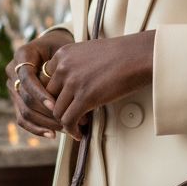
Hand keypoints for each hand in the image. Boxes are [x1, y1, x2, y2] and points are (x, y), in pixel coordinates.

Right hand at [7, 28, 74, 139]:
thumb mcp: (63, 49)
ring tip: (66, 128)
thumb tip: (71, 89)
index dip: (40, 93)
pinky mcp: (17, 101)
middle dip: (47, 112)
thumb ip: (62, 65)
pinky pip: (22, 119)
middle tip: (68, 120)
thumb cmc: (63, 47)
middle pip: (25, 98)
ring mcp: (13, 87)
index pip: (26, 78)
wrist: (54, 47)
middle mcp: (13, 71)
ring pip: (24, 111)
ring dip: (45, 122)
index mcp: (22, 55)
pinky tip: (52, 134)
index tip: (56, 105)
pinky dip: (37, 128)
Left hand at [41, 31, 155, 139]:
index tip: (66, 102)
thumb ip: (76, 64)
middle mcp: (64, 66)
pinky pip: (69, 120)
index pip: (47, 80)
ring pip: (57, 111)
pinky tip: (80, 133)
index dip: (56, 95)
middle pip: (49, 97)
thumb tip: (74, 84)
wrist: (139, 55)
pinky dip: (72, 130)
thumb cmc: (122, 53)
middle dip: (60, 109)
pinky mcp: (85, 97)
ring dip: (67, 122)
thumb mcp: (90, 51)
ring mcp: (73, 82)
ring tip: (79, 126)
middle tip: (71, 117)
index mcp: (63, 53)